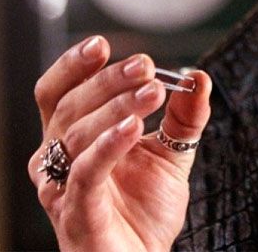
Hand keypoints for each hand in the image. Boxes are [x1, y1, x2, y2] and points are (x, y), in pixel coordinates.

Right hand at [28, 36, 210, 251]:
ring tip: (152, 92)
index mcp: (73, 136)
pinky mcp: (77, 213)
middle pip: (70, 105)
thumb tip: (200, 77)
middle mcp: (58, 158)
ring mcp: (62, 186)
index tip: (103, 44)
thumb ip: (185, 117)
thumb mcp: (172, 154)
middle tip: (145, 66)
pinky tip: (132, 127)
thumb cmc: (145, 209)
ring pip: (77, 134)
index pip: (59, 91)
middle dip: (108, 80)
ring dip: (116, 106)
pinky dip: (108, 145)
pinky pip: (86, 173)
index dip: (74, 65)